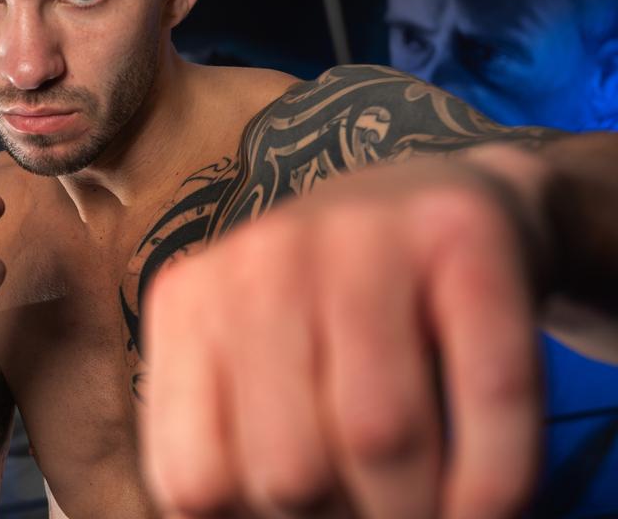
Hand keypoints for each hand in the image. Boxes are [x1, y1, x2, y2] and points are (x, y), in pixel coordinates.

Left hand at [140, 151, 546, 517]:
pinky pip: (488, 391)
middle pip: (289, 468)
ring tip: (429, 513)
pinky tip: (487, 508)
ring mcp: (362, 237)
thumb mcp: (253, 360)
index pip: (194, 478)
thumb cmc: (331, 311)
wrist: (436, 193)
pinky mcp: (462, 233)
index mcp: (189, 304)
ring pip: (379, 435)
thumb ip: (233, 440)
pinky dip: (492, 480)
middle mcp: (263, 259)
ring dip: (416, 511)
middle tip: (372, 514)